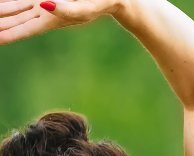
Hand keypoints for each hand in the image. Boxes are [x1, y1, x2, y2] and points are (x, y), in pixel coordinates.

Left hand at [0, 0, 116, 45]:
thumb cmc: (103, 1)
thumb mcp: (88, 6)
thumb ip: (68, 9)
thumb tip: (46, 4)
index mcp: (53, 20)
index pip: (24, 29)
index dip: (8, 34)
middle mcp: (45, 13)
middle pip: (15, 21)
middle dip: (0, 26)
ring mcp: (44, 3)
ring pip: (15, 9)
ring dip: (1, 15)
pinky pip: (23, 1)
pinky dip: (10, 4)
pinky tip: (4, 6)